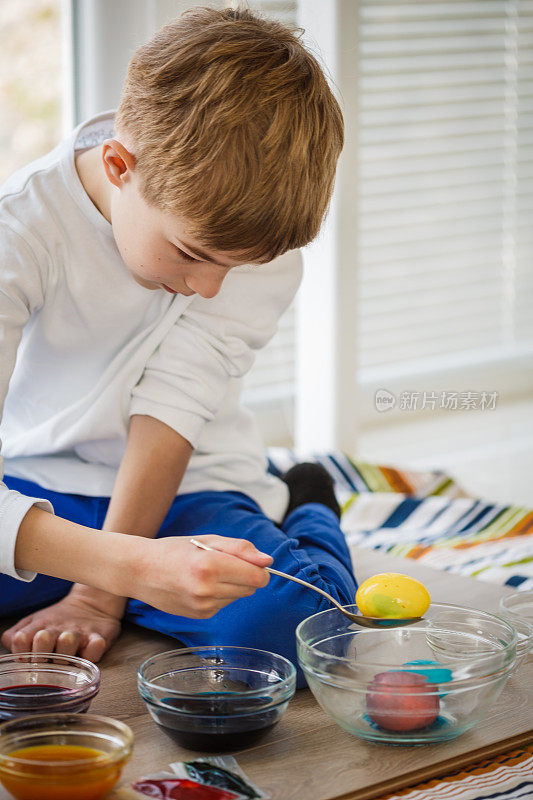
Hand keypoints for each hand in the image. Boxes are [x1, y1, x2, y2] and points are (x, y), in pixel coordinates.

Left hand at [1, 592, 121, 660]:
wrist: (92, 603)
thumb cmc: (59, 620)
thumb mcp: (34, 622)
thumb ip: (16, 635)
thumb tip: (10, 649)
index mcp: (39, 626)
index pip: (20, 639)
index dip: (20, 653)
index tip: (27, 661)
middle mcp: (57, 629)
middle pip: (42, 640)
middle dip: (41, 654)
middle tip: (47, 662)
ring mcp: (78, 633)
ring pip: (68, 642)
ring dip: (66, 654)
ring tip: (68, 658)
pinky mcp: (99, 637)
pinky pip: (95, 648)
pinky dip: (91, 655)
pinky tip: (88, 654)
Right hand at [126, 534, 271, 618]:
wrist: (140, 571)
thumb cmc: (173, 550)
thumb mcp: (207, 540)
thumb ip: (240, 549)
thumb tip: (268, 561)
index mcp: (210, 566)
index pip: (257, 577)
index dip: (258, 568)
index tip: (248, 560)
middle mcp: (207, 590)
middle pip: (251, 588)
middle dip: (245, 575)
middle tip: (223, 563)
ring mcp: (203, 607)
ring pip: (239, 597)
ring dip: (232, 585)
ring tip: (208, 574)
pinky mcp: (199, 616)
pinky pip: (224, 605)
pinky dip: (219, 595)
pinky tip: (200, 586)